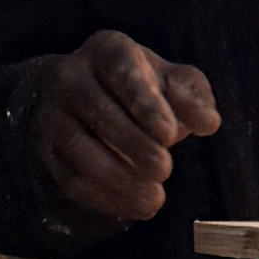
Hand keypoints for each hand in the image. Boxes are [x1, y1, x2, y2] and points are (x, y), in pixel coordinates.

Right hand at [23, 31, 220, 229]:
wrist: (88, 103)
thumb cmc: (141, 90)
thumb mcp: (172, 82)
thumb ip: (194, 97)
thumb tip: (208, 123)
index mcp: (107, 51)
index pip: (122, 72)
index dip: (146, 105)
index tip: (169, 134)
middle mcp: (71, 78)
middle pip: (98, 112)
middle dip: (134, 145)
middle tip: (164, 168)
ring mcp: (54, 116)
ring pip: (78, 149)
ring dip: (118, 178)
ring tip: (154, 198)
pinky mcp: (50, 152)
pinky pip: (71, 178)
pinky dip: (103, 197)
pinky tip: (134, 207)